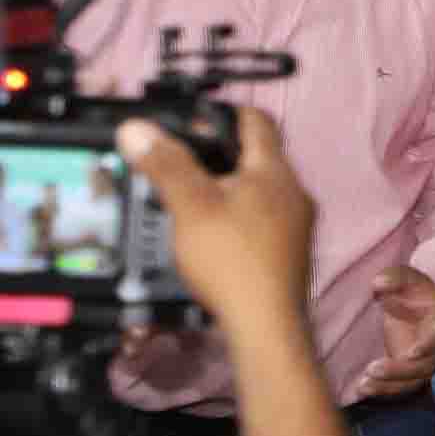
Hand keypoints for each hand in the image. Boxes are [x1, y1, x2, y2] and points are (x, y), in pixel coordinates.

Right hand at [115, 109, 311, 338]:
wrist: (266, 323)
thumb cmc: (232, 259)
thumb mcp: (191, 205)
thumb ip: (166, 164)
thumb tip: (136, 127)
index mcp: (275, 172)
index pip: (257, 121)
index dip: (224, 111)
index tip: (192, 116)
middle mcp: (294, 192)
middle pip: (255, 156)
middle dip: (216, 153)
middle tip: (177, 158)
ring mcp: (296, 224)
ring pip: (256, 190)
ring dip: (223, 186)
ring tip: (185, 195)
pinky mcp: (288, 251)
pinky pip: (259, 218)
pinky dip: (233, 214)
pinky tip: (209, 231)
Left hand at [357, 266, 434, 398]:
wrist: (419, 308)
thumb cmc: (414, 292)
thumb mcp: (406, 278)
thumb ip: (395, 278)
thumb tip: (379, 283)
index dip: (428, 345)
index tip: (411, 354)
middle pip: (425, 365)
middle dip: (400, 370)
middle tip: (372, 368)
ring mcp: (427, 362)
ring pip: (413, 381)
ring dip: (389, 385)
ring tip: (364, 384)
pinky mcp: (412, 373)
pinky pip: (401, 387)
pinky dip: (383, 390)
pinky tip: (362, 388)